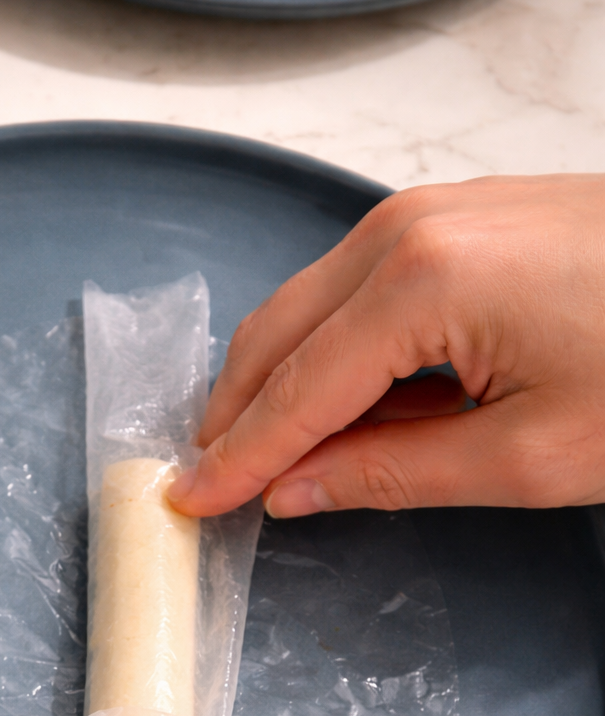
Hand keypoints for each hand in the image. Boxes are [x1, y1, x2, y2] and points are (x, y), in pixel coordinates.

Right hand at [168, 175, 604, 517]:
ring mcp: (426, 212)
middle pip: (277, 337)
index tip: (187, 503)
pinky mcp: (450, 214)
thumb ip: (393, 474)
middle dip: (233, 415)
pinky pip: (350, 285)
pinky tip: (329, 400)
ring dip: (275, 380)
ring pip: (305, 306)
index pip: (296, 395)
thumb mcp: (528, 455)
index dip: (237, 460)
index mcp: (420, 287)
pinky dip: (323, 347)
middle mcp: (405, 230)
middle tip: (205, 481)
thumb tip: (297, 490)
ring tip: (257, 452)